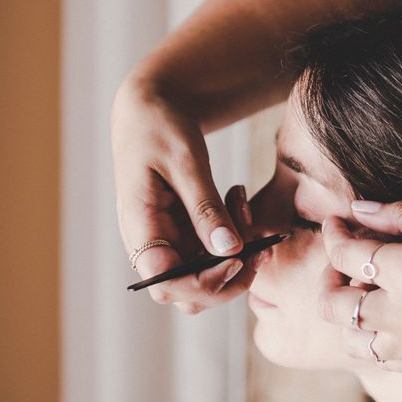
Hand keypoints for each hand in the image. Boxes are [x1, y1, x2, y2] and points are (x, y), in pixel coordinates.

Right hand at [112, 80, 253, 313]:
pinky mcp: (182, 232)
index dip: (205, 283)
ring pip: (206, 273)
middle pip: (189, 292)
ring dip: (237, 253)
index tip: (239, 258)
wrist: (151, 109)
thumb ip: (204, 208)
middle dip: (231, 275)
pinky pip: (212, 250)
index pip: (166, 281)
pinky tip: (238, 200)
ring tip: (244, 205)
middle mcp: (151, 243)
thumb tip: (229, 251)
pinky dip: (233, 234)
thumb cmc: (159, 127)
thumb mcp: (185, 161)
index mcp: (139, 227)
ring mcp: (167, 240)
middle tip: (262, 245)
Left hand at [319, 200, 401, 373]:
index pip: (345, 253)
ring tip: (363, 288)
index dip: (332, 233)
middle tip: (345, 258)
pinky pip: (375, 357)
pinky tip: (383, 315)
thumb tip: (358, 208)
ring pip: (348, 337)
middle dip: (327, 276)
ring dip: (344, 311)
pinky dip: (365, 336)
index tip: (336, 222)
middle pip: (332, 303)